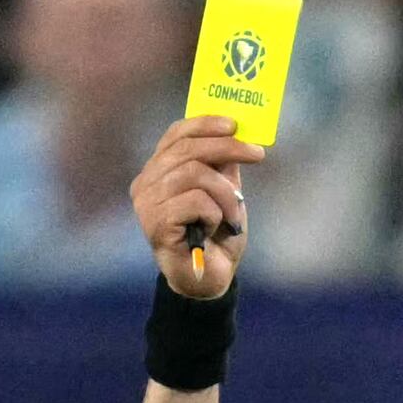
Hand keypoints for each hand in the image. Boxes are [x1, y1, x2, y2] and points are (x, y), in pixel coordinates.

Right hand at [135, 113, 256, 295]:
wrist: (209, 278)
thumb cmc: (214, 234)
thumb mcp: (223, 189)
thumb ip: (221, 162)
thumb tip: (233, 130)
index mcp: (157, 172)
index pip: (175, 135)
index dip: (205, 124)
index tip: (235, 125)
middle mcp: (145, 185)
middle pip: (187, 149)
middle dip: (228, 148)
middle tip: (257, 155)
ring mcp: (147, 205)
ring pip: (195, 174)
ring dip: (225, 193)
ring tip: (233, 214)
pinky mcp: (156, 224)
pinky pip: (196, 201)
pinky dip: (215, 213)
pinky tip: (213, 229)